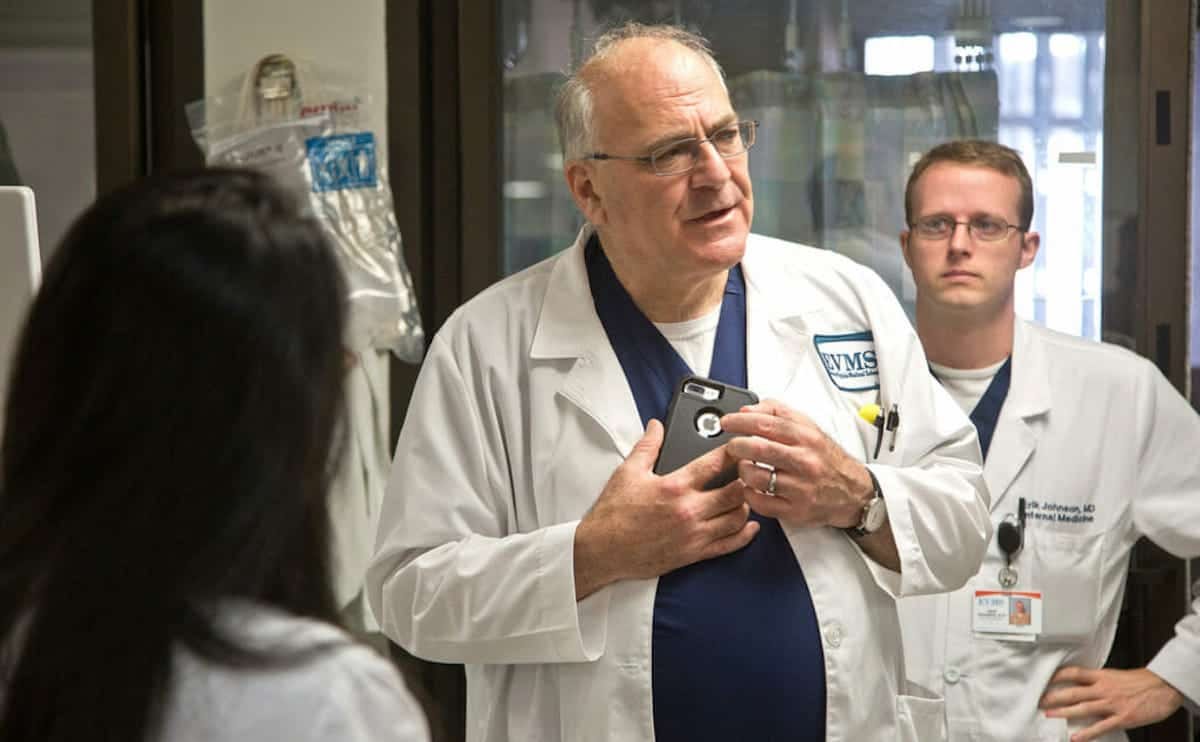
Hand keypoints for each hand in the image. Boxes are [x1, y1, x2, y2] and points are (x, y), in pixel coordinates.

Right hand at [573, 419, 759, 599]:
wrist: (603, 549)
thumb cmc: (613, 513)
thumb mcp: (628, 472)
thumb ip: (647, 446)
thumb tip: (656, 426)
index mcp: (675, 486)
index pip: (715, 464)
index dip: (733, 451)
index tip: (741, 446)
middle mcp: (689, 510)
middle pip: (735, 491)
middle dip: (746, 479)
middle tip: (750, 471)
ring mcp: (693, 534)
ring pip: (737, 518)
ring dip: (746, 504)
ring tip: (746, 495)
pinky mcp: (693, 554)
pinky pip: (729, 545)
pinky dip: (744, 535)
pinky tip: (749, 526)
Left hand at [719, 400, 872, 528]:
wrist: (854, 492)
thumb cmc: (826, 458)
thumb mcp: (809, 428)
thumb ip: (778, 413)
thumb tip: (747, 410)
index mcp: (807, 438)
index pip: (767, 424)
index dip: (741, 421)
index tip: (727, 422)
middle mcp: (805, 462)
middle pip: (759, 450)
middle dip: (737, 446)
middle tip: (732, 446)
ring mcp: (800, 488)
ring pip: (756, 477)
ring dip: (742, 471)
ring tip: (744, 467)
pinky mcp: (796, 510)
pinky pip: (760, 503)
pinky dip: (749, 494)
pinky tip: (752, 487)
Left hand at [1039, 666, 1183, 741]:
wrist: (1164, 686)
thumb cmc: (1143, 681)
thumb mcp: (1117, 675)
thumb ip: (1100, 680)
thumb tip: (1084, 683)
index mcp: (1102, 676)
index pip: (1073, 673)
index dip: (1056, 676)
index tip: (1044, 680)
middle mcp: (1104, 689)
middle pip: (1072, 692)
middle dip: (1053, 697)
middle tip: (1039, 701)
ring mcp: (1112, 704)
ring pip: (1082, 708)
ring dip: (1063, 712)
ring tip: (1049, 715)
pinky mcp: (1122, 718)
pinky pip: (1101, 726)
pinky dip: (1087, 733)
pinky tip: (1076, 737)